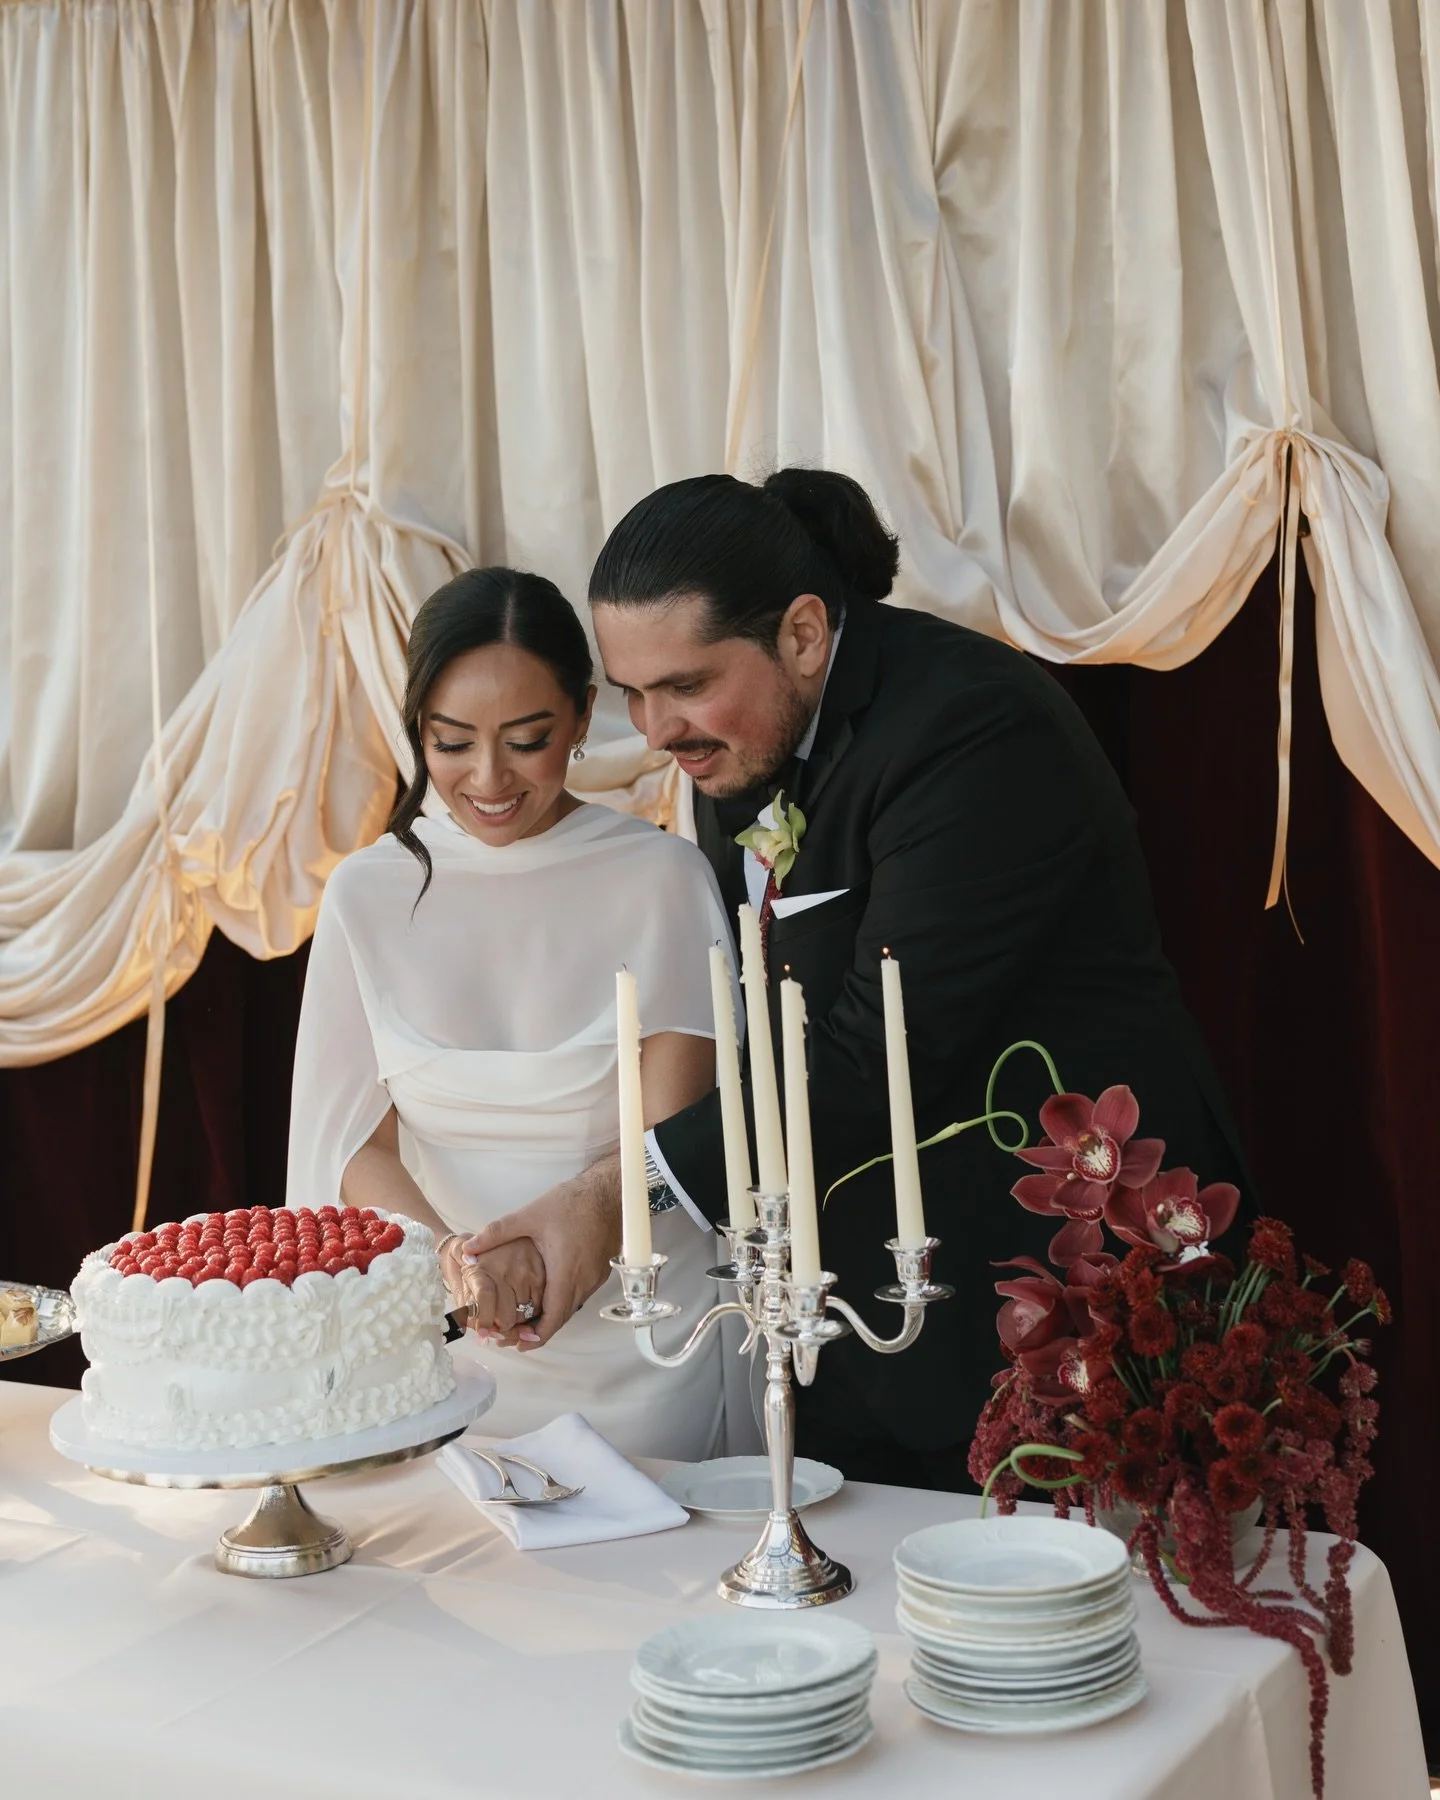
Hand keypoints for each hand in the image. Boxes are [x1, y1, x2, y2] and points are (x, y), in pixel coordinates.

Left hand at [461, 1153, 620, 1348]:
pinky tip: (547, 1297)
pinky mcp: (599, 1272)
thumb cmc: (572, 1204)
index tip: (518, 1343)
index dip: (535, 1336)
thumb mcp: (530, 1216)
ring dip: (551, 1317)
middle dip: (538, 1330)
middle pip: (561, 1318)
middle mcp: (583, 1281)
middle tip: (514, 1335)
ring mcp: (594, 1278)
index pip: (552, 1319)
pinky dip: (562, 1303)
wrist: (608, 1193)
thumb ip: (496, 1234)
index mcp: (564, 1273)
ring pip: (571, 1308)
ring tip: (526, 1319)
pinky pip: (579, 1296)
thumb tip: (468, 1250)